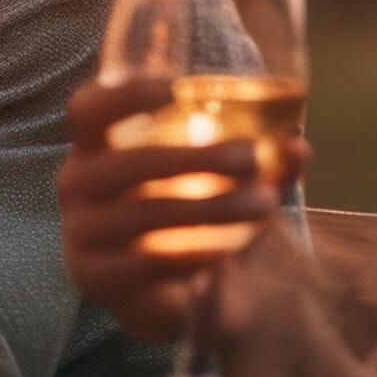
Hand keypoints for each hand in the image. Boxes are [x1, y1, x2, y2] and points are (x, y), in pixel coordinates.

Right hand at [58, 77, 307, 342]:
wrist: (153, 289)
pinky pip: (145, 263)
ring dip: (210, 209)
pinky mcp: (94, 277)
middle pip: (128, 163)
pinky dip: (193, 256)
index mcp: (93, 146)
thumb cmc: (180, 213)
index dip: (127, 95)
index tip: (179, 87)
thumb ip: (252, 164)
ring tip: (262, 207)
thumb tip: (300, 148)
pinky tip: (230, 252)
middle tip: (251, 157)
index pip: (88, 109)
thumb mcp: (208, 180)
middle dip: (196, 158)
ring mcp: (80, 232)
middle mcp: (76, 183)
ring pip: (143, 214)